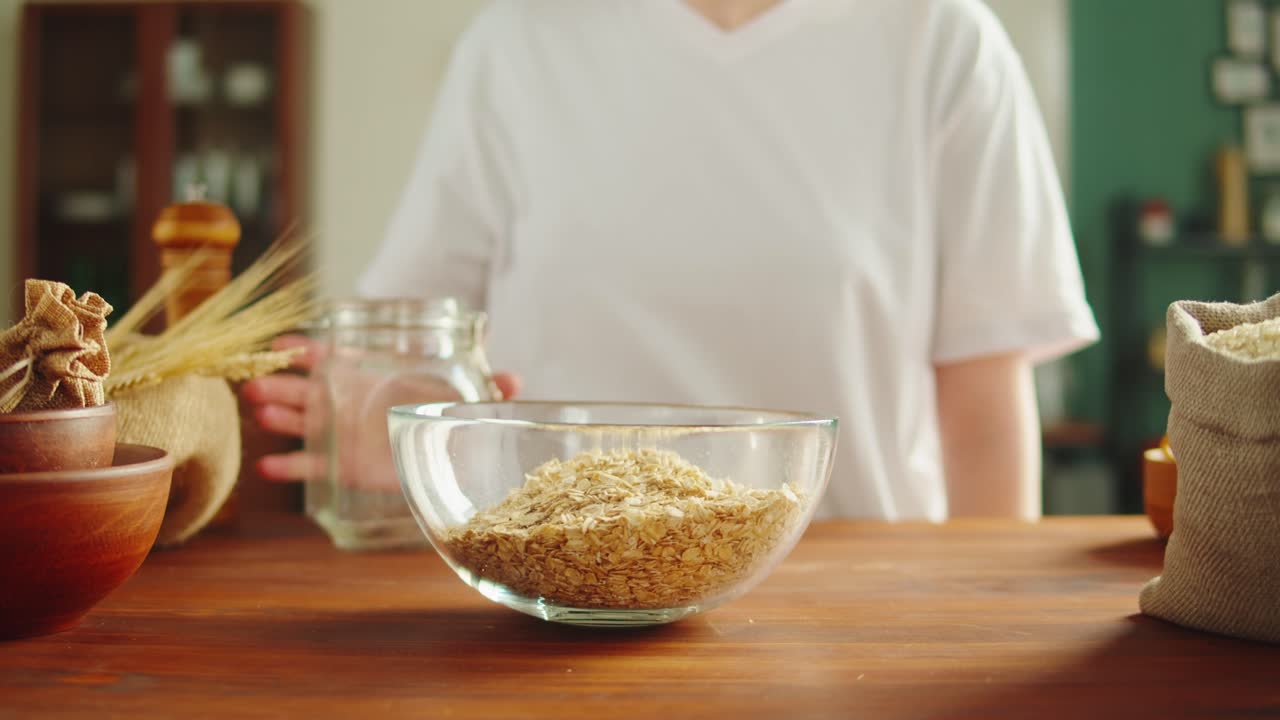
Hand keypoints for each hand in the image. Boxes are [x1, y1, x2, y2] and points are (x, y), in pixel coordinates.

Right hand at [241, 334, 520, 484]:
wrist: (447, 455)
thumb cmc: (449, 414)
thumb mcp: (468, 399)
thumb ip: (489, 387)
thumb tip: (516, 380)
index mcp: (373, 377)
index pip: (335, 358)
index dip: (307, 351)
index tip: (282, 346)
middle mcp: (351, 401)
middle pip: (308, 389)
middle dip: (279, 384)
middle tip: (255, 384)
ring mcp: (343, 433)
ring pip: (303, 423)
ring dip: (278, 416)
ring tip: (260, 414)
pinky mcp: (343, 466)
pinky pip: (311, 467)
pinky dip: (289, 467)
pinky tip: (266, 466)